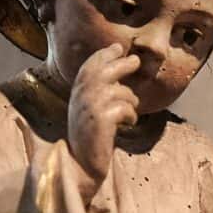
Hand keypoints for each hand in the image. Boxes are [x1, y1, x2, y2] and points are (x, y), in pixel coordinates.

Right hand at [66, 44, 140, 183]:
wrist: (80, 165)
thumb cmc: (89, 139)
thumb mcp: (88, 111)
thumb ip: (97, 93)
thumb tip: (117, 73)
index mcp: (76, 93)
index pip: (90, 66)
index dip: (104, 55)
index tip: (117, 48)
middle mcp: (81, 96)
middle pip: (105, 70)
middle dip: (122, 63)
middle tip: (135, 61)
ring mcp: (90, 106)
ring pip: (121, 92)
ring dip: (130, 101)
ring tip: (129, 113)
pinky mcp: (101, 119)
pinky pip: (125, 108)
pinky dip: (130, 116)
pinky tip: (127, 124)